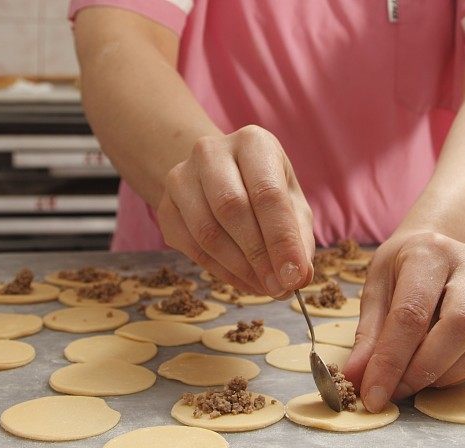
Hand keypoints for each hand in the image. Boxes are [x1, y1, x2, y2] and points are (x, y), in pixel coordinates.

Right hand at [156, 125, 314, 296]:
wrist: (218, 176)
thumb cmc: (265, 190)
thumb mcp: (292, 203)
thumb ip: (299, 238)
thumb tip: (299, 277)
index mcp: (252, 142)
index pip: (267, 193)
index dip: (282, 240)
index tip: (295, 276)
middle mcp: (211, 151)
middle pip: (232, 209)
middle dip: (259, 256)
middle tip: (279, 287)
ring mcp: (181, 177)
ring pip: (207, 232)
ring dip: (239, 268)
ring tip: (264, 286)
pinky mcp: (165, 207)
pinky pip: (191, 247)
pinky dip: (221, 272)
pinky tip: (243, 280)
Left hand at [343, 231, 464, 411]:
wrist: (439, 247)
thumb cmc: (402, 267)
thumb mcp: (376, 287)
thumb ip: (368, 333)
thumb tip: (356, 377)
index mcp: (430, 253)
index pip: (412, 312)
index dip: (390, 361)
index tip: (372, 395)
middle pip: (461, 325)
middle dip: (423, 369)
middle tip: (394, 392)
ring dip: (443, 375)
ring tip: (410, 379)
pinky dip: (457, 373)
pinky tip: (433, 371)